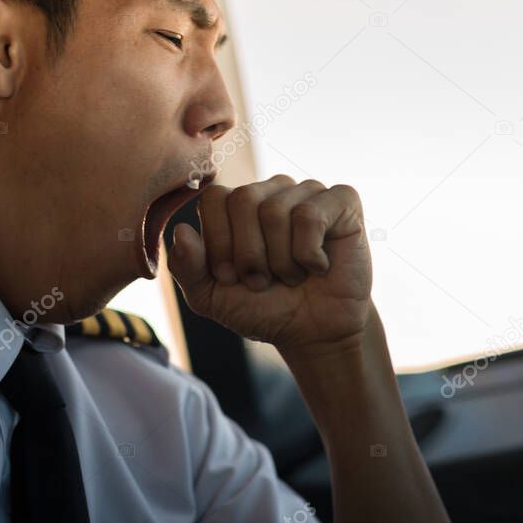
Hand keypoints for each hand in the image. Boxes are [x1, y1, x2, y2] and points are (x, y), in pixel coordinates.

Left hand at [168, 175, 372, 353]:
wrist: (313, 332)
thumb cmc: (262, 308)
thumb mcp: (210, 297)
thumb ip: (186, 267)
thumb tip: (180, 231)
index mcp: (237, 204)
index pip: (214, 198)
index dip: (219, 243)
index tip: (232, 277)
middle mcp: (271, 190)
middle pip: (243, 199)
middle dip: (249, 254)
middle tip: (263, 280)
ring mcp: (307, 191)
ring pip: (275, 211)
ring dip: (280, 260)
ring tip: (292, 276)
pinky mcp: (342, 201)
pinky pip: (311, 215)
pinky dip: (308, 254)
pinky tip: (318, 266)